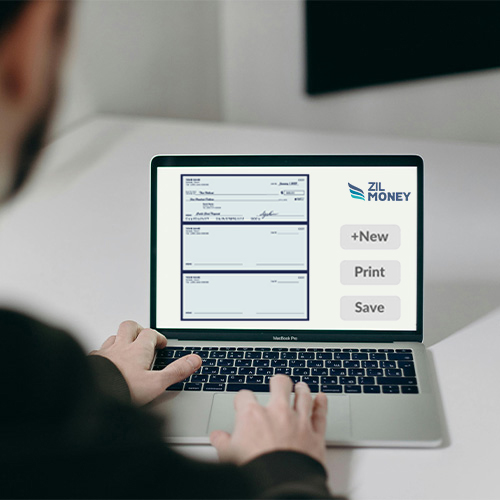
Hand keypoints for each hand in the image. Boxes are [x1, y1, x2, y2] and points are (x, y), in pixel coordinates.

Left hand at [90, 320, 201, 405]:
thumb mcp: (156, 384)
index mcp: (138, 350)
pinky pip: (98, 352)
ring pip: (113, 338)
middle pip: (129, 327)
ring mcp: (104, 354)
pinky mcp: (91, 363)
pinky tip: (105, 363)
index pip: (150, 333)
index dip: (158, 337)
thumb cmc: (121, 390)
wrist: (91, 398)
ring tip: (125, 348)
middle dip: (138, 329)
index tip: (161, 344)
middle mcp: (120, 347)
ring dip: (121, 340)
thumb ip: (176, 371)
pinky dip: (104, 354)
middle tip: (143, 337)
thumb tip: (194, 360)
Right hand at [210, 375, 327, 465]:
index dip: (242, 399)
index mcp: (253, 415)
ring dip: (302, 389)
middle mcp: (278, 412)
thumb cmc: (255, 471)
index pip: (245, 396)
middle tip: (277, 383)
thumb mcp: (229, 457)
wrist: (280, 488)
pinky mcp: (315, 435)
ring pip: (303, 396)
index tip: (243, 403)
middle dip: (278, 382)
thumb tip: (218, 437)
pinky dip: (321, 404)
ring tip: (300, 386)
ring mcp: (299, 422)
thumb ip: (223, 443)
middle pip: (280, 384)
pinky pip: (320, 414)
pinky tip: (322, 398)